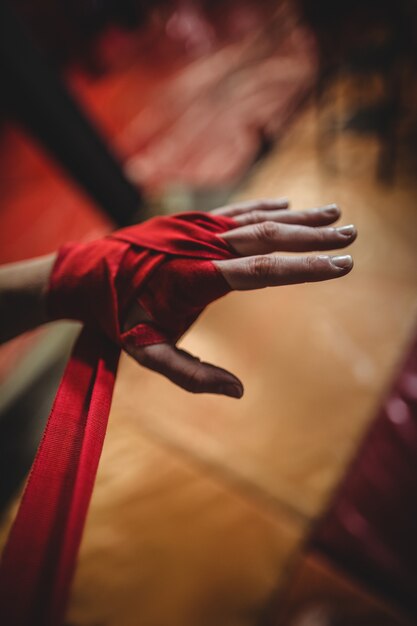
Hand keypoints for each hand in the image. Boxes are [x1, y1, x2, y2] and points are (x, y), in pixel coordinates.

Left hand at [123, 198, 355, 397]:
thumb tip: (238, 391)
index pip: (264, 270)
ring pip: (258, 218)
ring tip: (334, 213)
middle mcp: (203, 245)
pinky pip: (236, 210)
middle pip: (269, 236)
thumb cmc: (121, 316)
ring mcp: (198, 228)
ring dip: (298, 216)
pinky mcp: (192, 221)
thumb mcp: (149, 353)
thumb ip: (192, 375)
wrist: (89, 274)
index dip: (305, 266)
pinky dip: (266, 205)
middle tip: (351, 236)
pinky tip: (289, 203)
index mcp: (198, 277)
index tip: (340, 264)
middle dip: (313, 237)